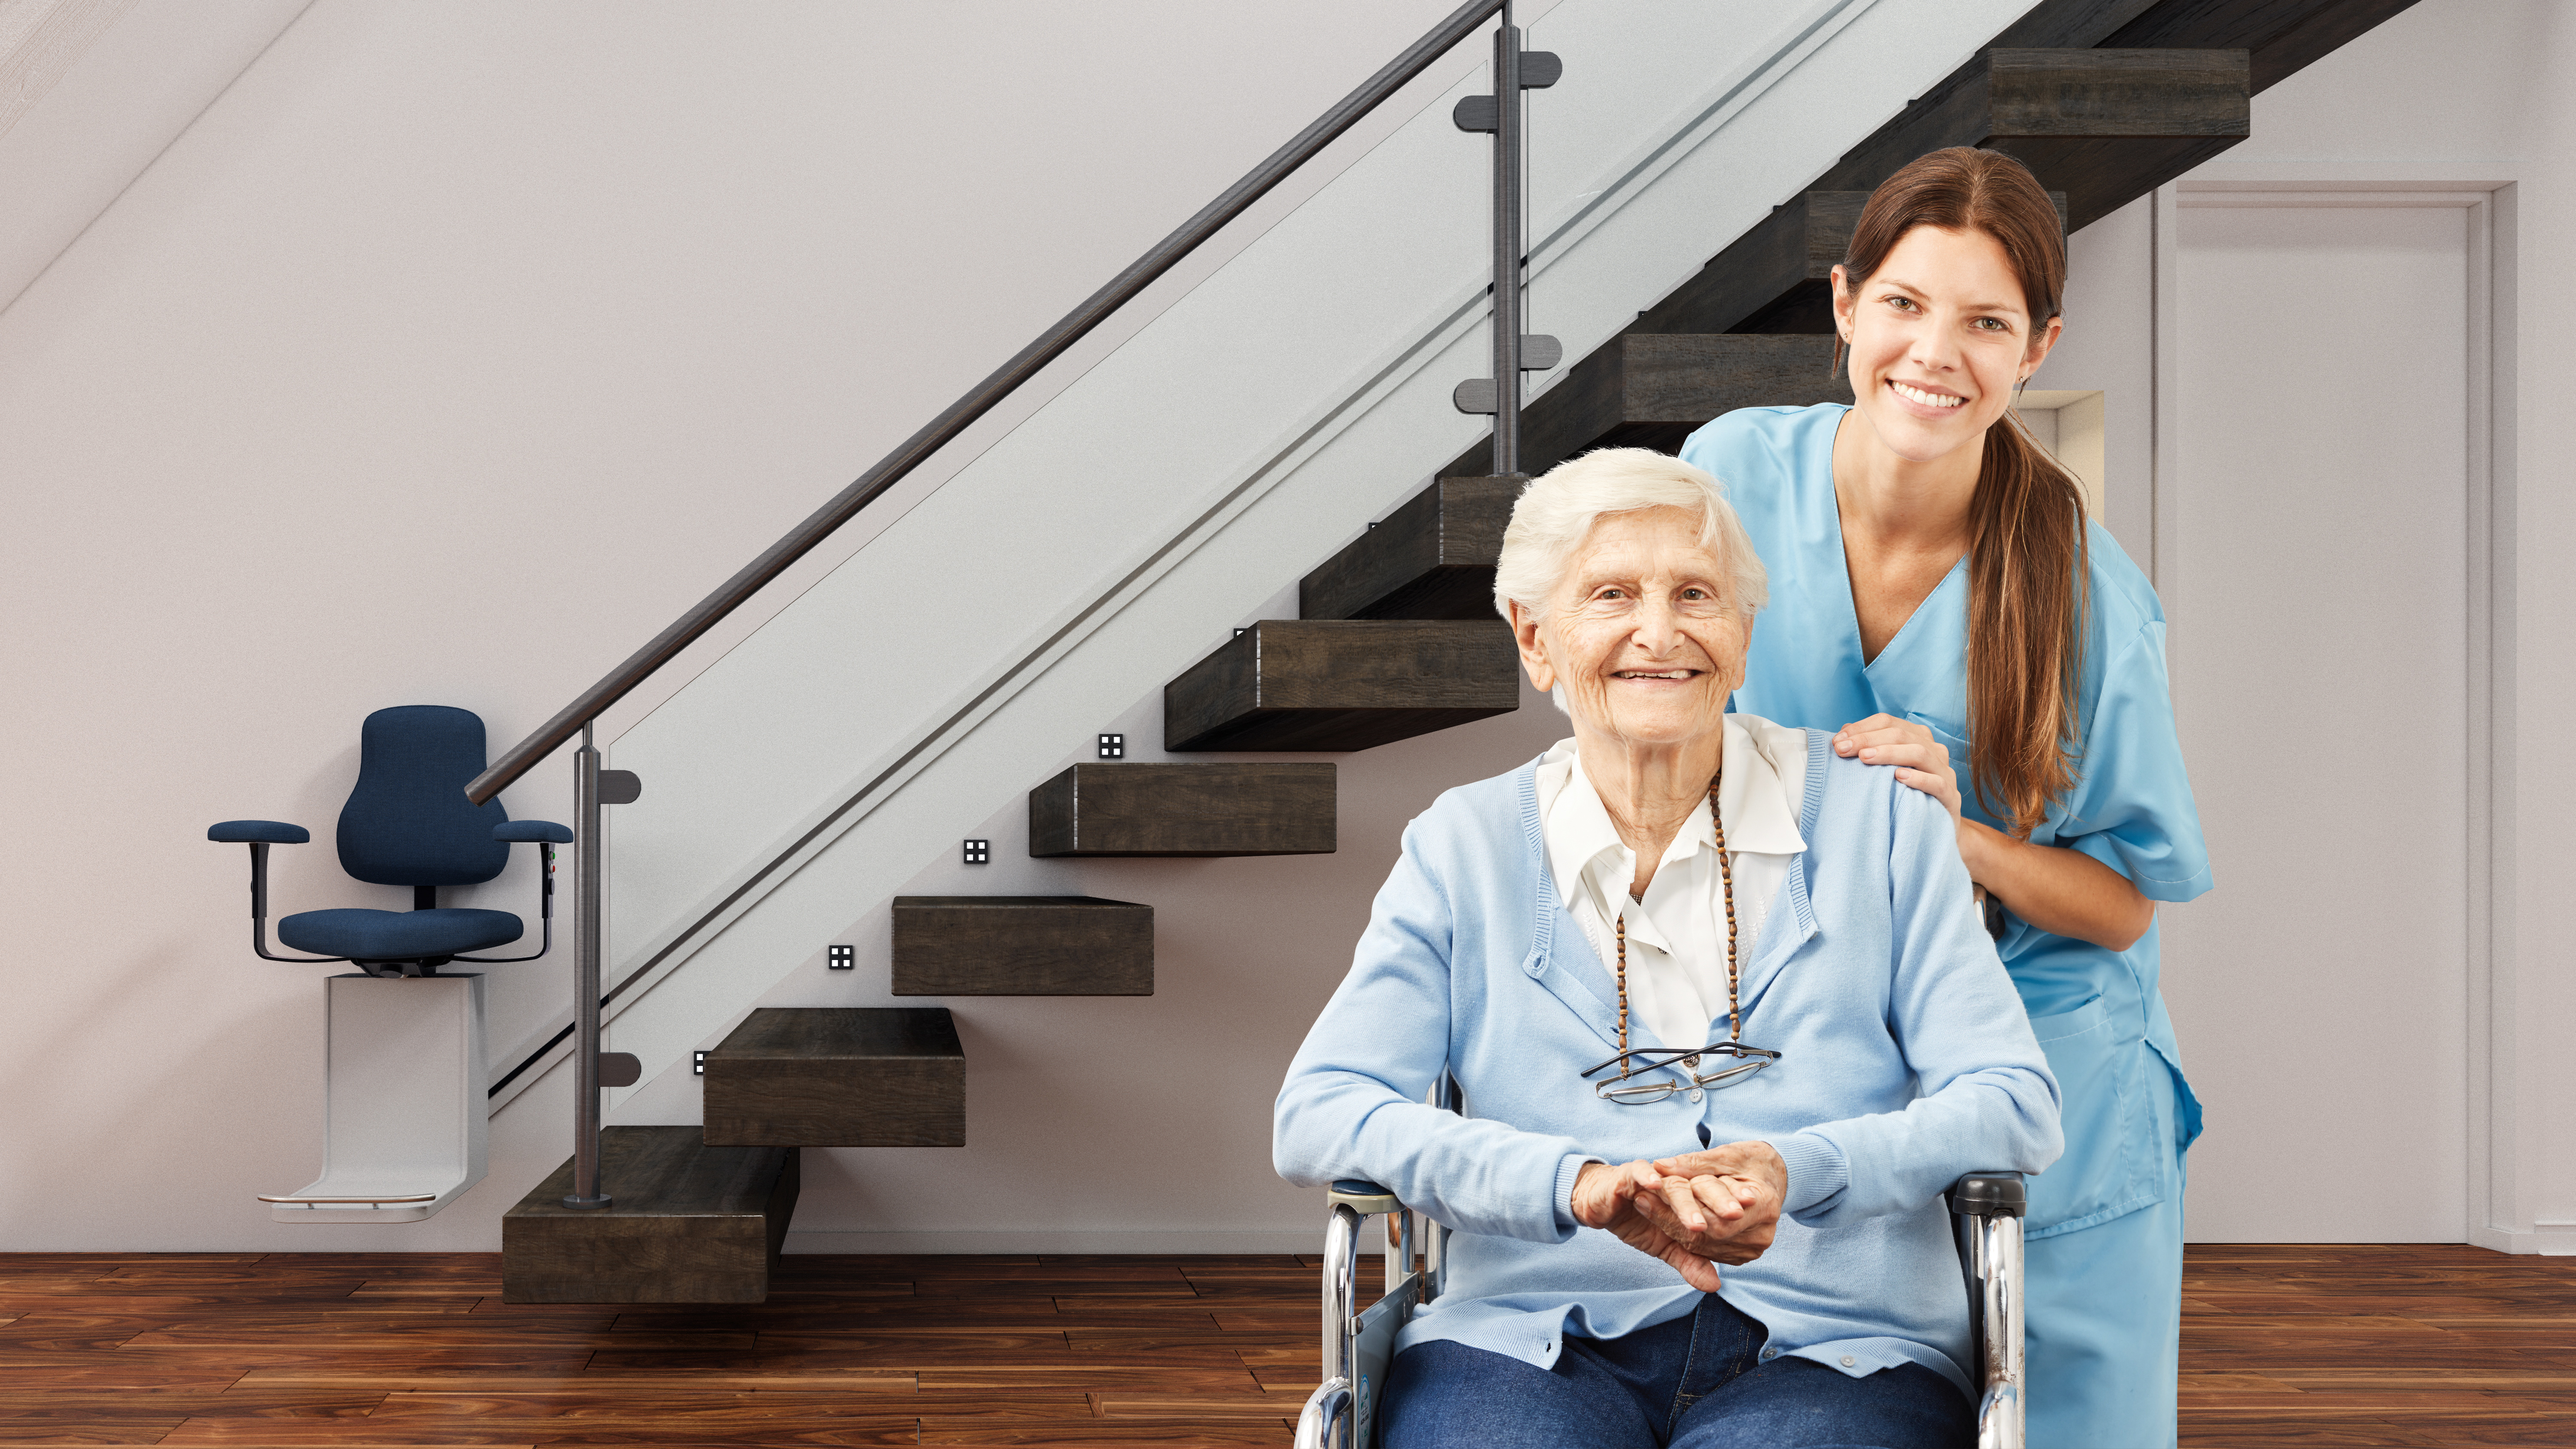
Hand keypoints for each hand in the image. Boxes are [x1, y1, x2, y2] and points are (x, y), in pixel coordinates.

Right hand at [1569, 1158, 1737, 1291]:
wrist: (1601, 1204)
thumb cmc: (1638, 1222)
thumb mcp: (1666, 1246)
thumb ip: (1690, 1261)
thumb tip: (1715, 1286)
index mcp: (1691, 1198)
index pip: (1715, 1202)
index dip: (1730, 1211)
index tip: (1748, 1222)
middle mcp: (1676, 1184)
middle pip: (1701, 1189)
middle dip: (1718, 1202)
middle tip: (1736, 1214)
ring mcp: (1653, 1178)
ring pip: (1674, 1186)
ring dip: (1685, 1203)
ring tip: (1697, 1224)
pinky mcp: (1627, 1175)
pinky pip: (1638, 1172)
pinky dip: (1646, 1177)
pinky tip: (1655, 1184)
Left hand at [1636, 1142, 1785, 1265]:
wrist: (1774, 1177)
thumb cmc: (1752, 1161)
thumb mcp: (1727, 1154)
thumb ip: (1695, 1163)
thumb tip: (1660, 1166)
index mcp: (1764, 1205)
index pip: (1716, 1220)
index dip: (1679, 1211)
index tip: (1647, 1193)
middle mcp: (1761, 1233)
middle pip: (1707, 1237)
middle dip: (1670, 1219)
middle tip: (1640, 1200)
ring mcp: (1752, 1248)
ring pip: (1703, 1247)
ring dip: (1672, 1229)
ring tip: (1646, 1206)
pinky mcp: (1742, 1254)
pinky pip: (1707, 1251)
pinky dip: (1684, 1237)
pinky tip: (1665, 1219)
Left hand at [1834, 713, 1962, 825]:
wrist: (1934, 828)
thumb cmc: (1904, 795)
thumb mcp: (1885, 770)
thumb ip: (1868, 750)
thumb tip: (1843, 735)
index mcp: (1917, 738)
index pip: (1888, 722)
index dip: (1861, 728)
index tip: (1837, 741)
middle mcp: (1933, 750)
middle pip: (1901, 734)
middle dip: (1868, 739)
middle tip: (1843, 750)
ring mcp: (1944, 772)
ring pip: (1919, 753)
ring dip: (1889, 753)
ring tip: (1865, 758)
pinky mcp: (1951, 796)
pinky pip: (1937, 783)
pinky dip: (1918, 778)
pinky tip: (1898, 777)